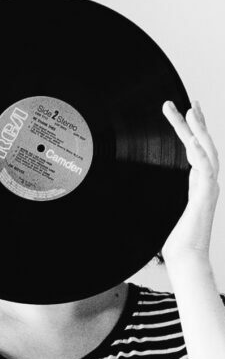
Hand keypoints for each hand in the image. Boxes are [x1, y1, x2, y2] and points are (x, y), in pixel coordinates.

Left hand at [161, 100, 219, 264]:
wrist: (186, 258)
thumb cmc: (175, 240)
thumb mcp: (166, 210)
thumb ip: (165, 196)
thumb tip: (148, 190)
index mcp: (198, 182)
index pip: (195, 149)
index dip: (191, 129)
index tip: (185, 110)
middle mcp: (207, 181)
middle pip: (203, 144)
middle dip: (196, 121)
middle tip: (187, 101)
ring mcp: (209, 187)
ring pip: (207, 151)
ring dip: (199, 130)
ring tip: (191, 110)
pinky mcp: (206, 197)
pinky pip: (206, 170)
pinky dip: (202, 154)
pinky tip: (195, 142)